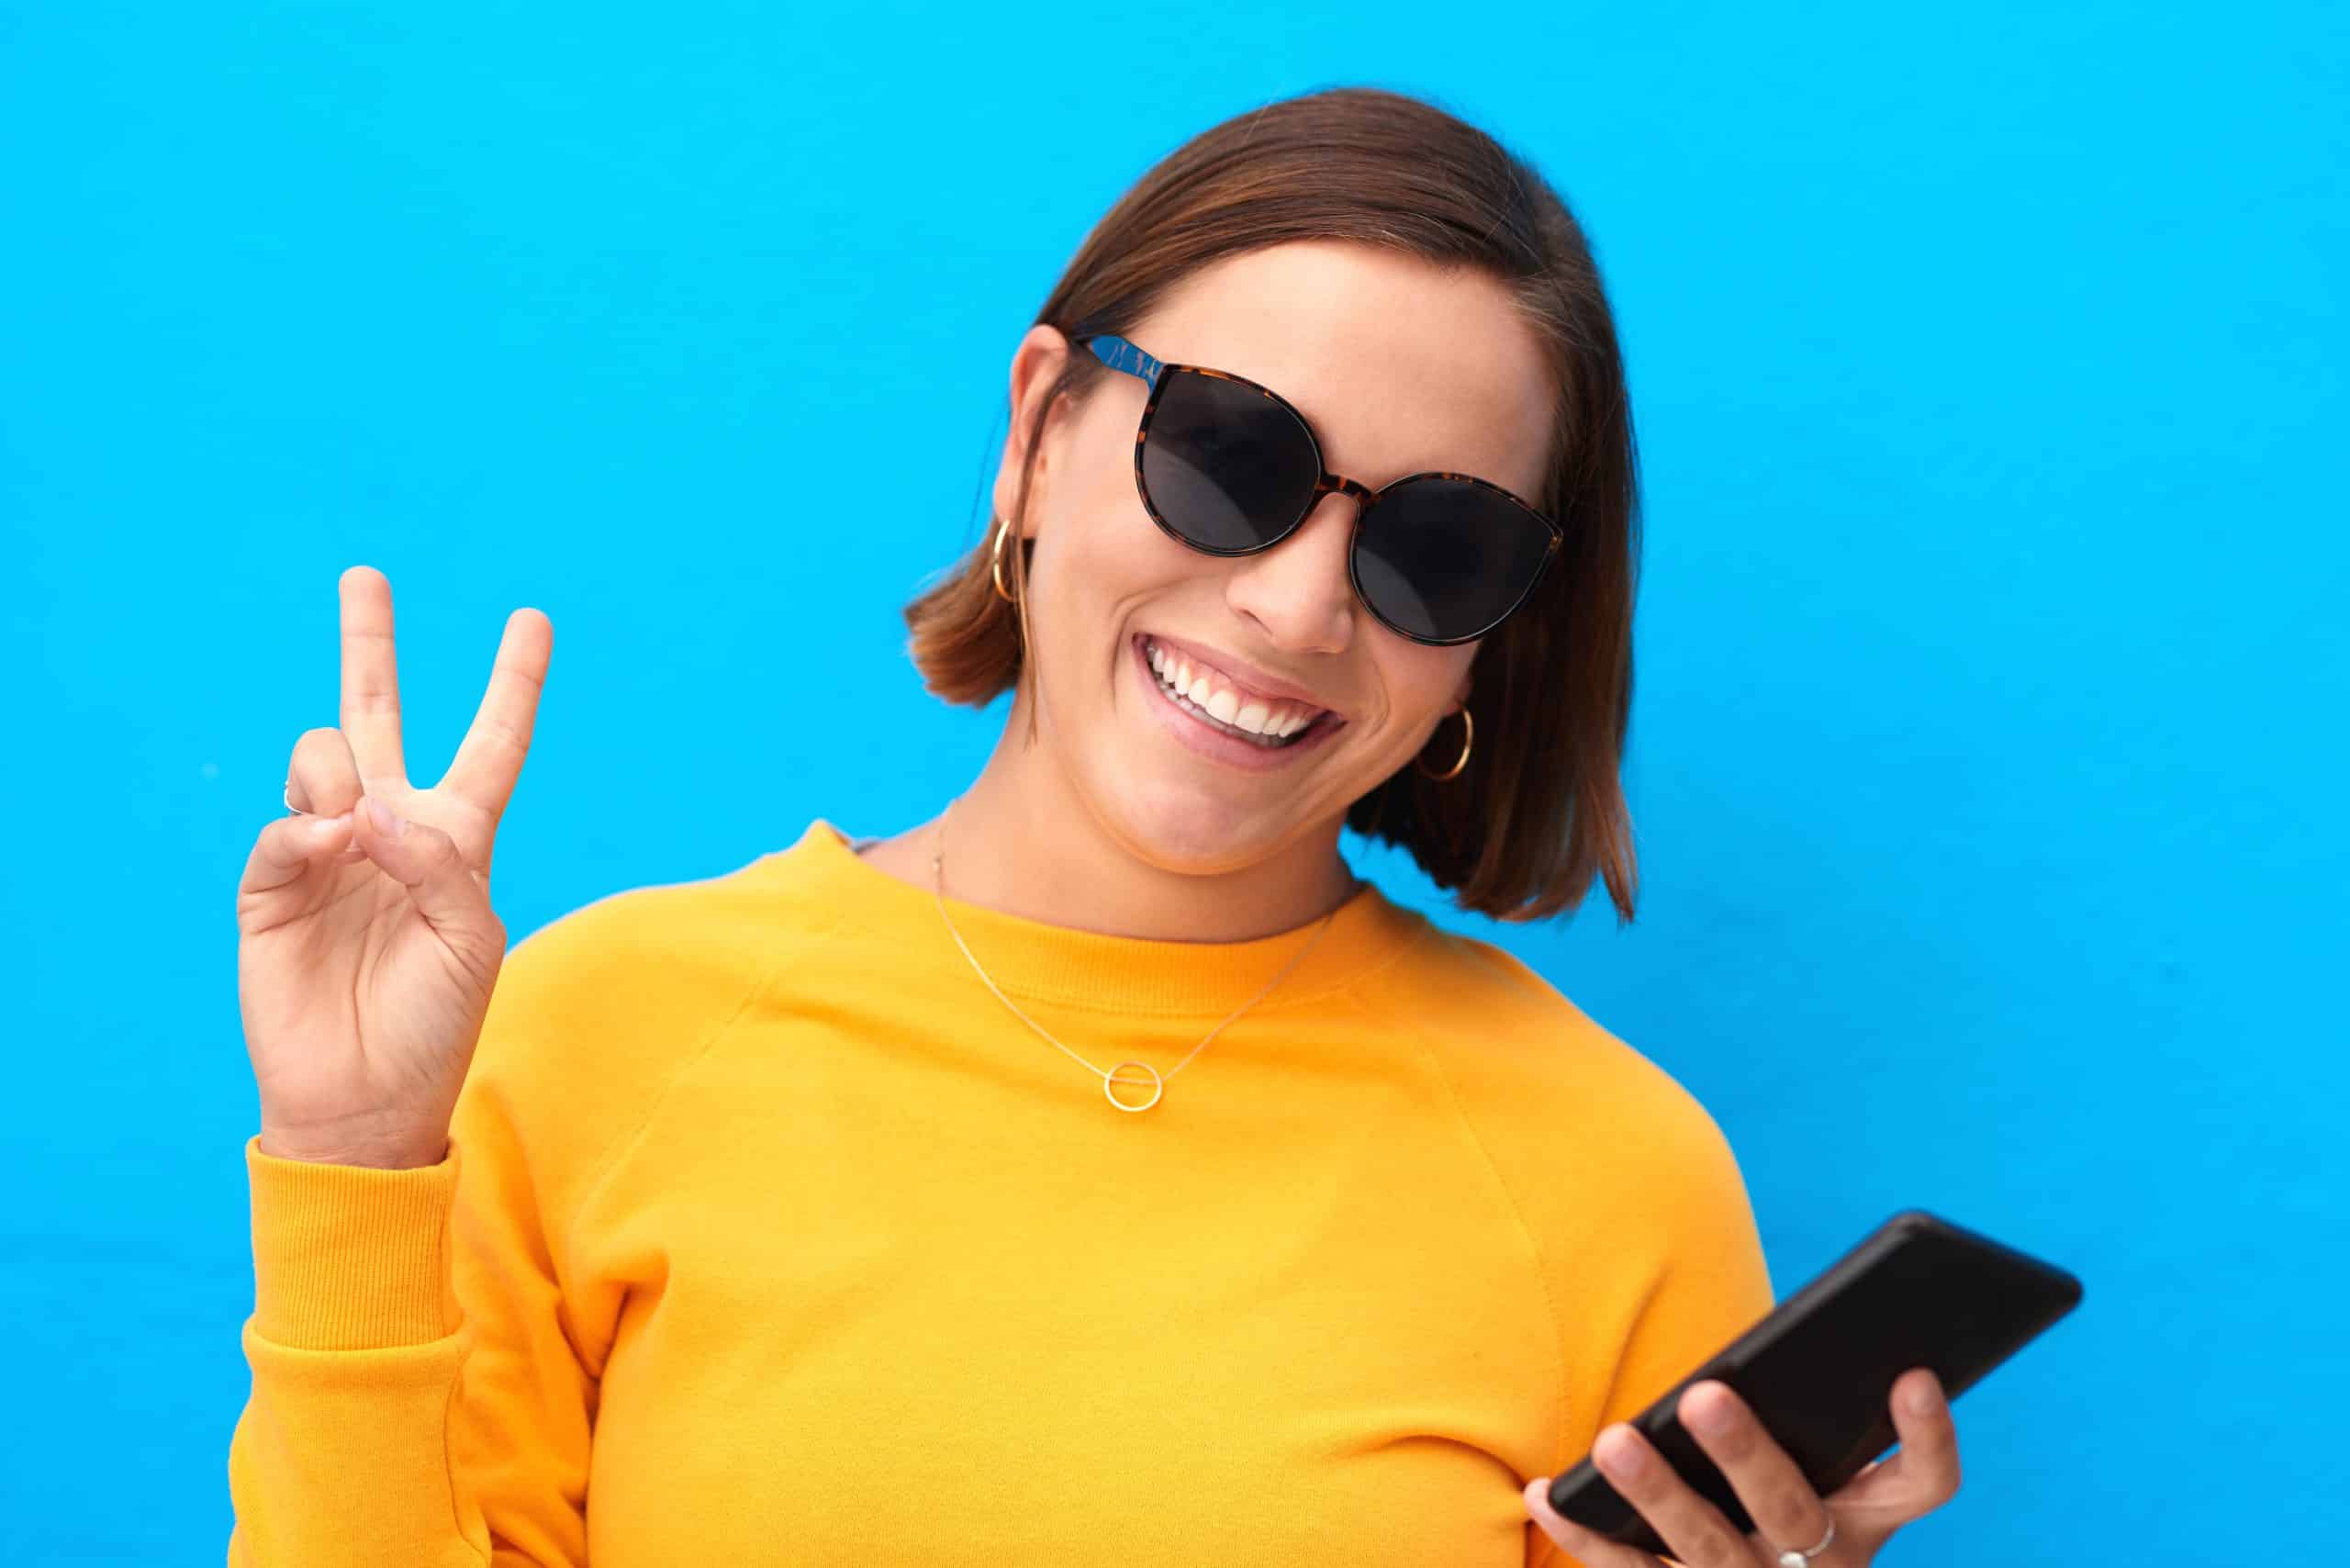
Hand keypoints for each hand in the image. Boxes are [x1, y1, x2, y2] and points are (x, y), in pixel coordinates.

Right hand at [236, 565, 552, 1167]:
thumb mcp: (472, 939)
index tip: (532, 619)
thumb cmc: (437, 1022)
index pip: (490, 747)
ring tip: (353, 831)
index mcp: (458, 841)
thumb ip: (438, 863)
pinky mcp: (272, 884)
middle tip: (365, 576)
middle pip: (381, 718)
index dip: (513, 685)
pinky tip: (324, 846)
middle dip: (370, 645)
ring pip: (325, 757)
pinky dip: (304, 830)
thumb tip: (366, 807)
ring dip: (341, 773)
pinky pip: (283, 827)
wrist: (366, 1098)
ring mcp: (328, 851)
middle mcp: (391, 831)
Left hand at [1522, 1367, 1959, 1566]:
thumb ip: (1809, 1415)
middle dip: (1746, 1453)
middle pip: (1792, 1510)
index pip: (1925, 1485)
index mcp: (1865, 1520)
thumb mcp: (1816, 1471)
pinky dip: (1586, 1536)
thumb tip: (1788, 1331)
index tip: (1912, 1373)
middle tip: (1704, 1394)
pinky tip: (1543, 1492)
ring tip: (1613, 1441)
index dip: (1928, 1436)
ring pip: (1707, 1550)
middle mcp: (1818, 1565)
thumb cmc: (1778, 1498)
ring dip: (1658, 1494)